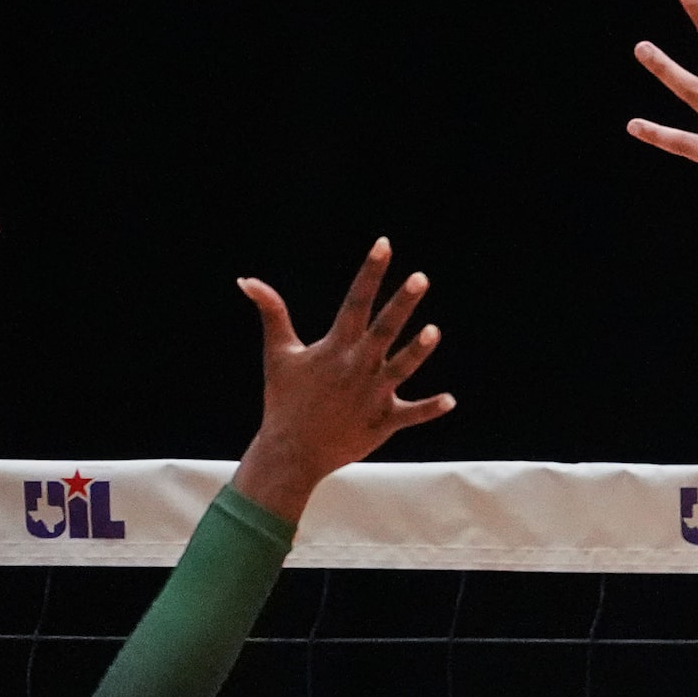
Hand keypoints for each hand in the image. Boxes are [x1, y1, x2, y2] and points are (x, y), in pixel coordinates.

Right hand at [228, 239, 448, 521]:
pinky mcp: (383, 422)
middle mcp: (356, 368)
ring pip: (400, 369)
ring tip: (433, 331)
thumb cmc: (285, 399)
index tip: (384, 244)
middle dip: (401, 304)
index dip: (370, 272)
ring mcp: (372, 396)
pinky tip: (451, 399)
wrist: (291, 451)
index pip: (356, 301)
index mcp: (335, 348)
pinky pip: (411, 415)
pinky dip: (430, 408)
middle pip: (383, 330)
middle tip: (420, 278)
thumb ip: (271, 312)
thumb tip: (246, 280)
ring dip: (417, 351)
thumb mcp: (278, 353)